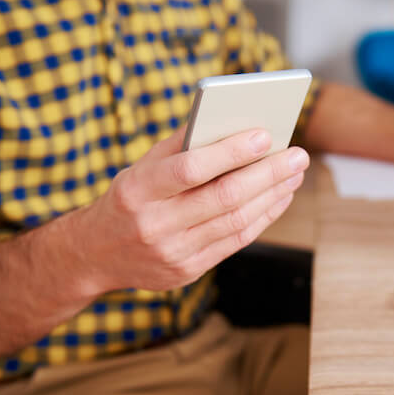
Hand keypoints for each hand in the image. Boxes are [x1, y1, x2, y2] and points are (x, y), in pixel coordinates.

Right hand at [70, 127, 308, 293]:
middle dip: (268, 174)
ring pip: (236, 222)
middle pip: (224, 198)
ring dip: (273, 195)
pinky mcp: (187, 272)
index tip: (265, 135)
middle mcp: (154, 225)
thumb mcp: (140, 167)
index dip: (231, 152)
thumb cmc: (128, 198)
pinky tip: (278, 198)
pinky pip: (236, 242)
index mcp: (138, 190)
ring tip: (294, 173)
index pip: (190, 169)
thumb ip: (182, 145)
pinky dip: (263, 217)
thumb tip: (234, 122)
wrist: (95, 254)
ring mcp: (172, 253)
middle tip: (298, 155)